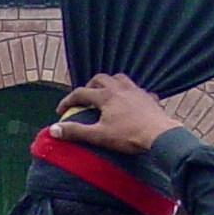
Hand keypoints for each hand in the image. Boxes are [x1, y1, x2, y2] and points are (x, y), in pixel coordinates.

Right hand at [50, 74, 180, 155]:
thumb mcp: (98, 136)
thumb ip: (75, 131)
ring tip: (106, 94)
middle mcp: (120, 88)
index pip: (81, 93)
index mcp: (106, 95)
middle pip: (100, 79)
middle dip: (89, 86)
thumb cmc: (128, 136)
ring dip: (110, 84)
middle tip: (85, 98)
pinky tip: (130, 102)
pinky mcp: (148, 97)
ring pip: (120, 78)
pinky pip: (137, 90)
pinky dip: (130, 93)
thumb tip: (53, 129)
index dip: (68, 100)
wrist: (159, 135)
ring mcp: (136, 90)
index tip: (60, 111)